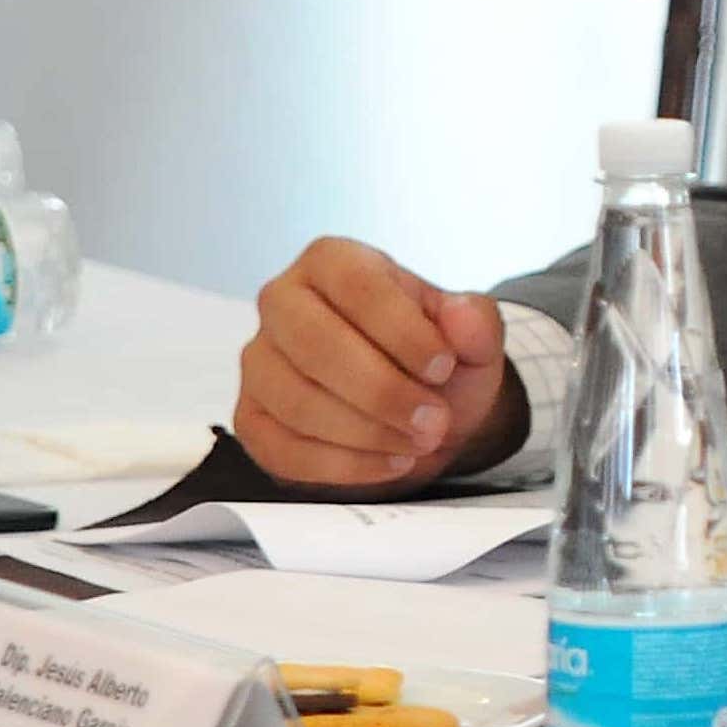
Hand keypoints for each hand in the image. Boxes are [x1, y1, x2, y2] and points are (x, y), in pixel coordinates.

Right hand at [232, 238, 515, 489]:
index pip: (356, 285)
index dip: (402, 331)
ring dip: (367, 432)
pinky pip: (282, 448)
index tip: (444, 367)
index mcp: (333, 261)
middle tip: (435, 421)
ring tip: (421, 442)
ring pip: (296, 401)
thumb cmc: (436, 359)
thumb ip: (475, 322)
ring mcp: (258, 361)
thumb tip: (461, 313)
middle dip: (382, 391)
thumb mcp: (473, 336)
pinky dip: (344, 465)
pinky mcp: (251, 417)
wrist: (420, 407)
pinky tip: (392, 462)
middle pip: (315, 344)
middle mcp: (282, 302)